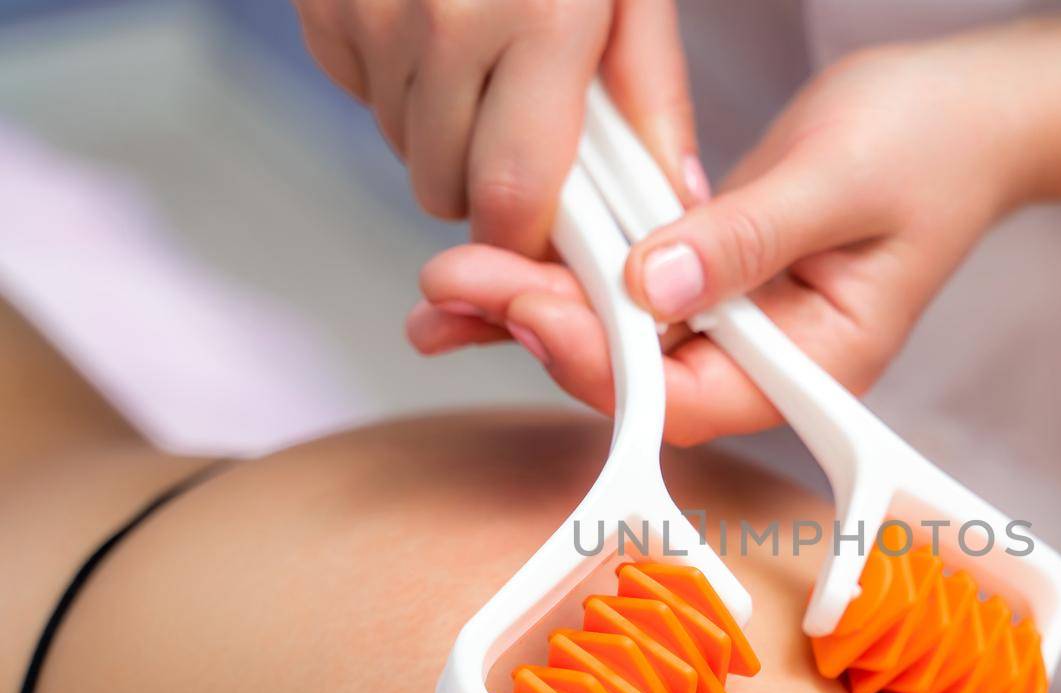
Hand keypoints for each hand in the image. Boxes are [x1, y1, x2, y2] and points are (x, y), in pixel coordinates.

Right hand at [293, 0, 707, 252]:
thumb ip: (652, 96)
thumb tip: (673, 199)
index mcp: (539, 19)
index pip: (512, 192)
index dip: (525, 235)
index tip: (545, 236)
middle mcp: (443, 19)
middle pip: (446, 185)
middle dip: (486, 186)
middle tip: (522, 137)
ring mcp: (370, 10)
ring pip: (400, 147)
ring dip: (441, 136)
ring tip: (483, 65)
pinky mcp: (321, 5)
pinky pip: (359, 95)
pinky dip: (395, 86)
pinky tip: (430, 31)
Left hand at [406, 37, 1033, 443]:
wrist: (972, 114)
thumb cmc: (930, 142)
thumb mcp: (839, 178)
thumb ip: (745, 238)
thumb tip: (650, 287)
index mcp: (818, 365)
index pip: (689, 395)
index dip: (599, 361)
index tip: (524, 305)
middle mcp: (772, 364)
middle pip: (639, 380)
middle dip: (538, 335)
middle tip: (447, 289)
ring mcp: (743, 328)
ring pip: (623, 342)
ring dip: (532, 313)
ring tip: (444, 291)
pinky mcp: (719, 285)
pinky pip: (632, 296)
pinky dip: (568, 276)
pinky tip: (503, 262)